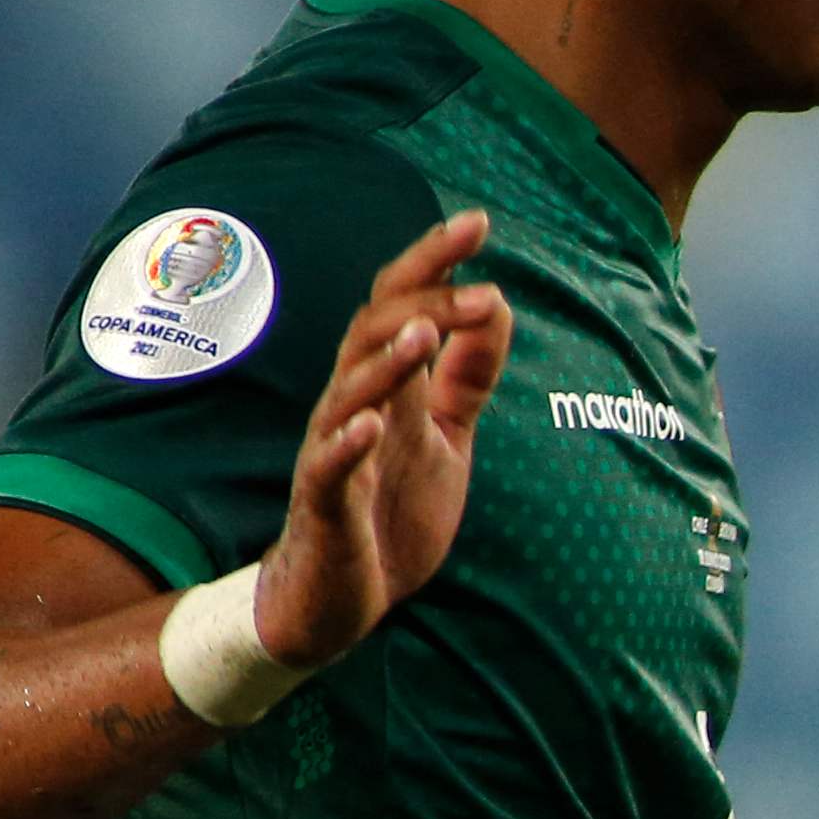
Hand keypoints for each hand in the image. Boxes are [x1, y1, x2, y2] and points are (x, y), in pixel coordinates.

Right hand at [254, 214, 512, 668]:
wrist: (341, 597)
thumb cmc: (388, 509)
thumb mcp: (446, 435)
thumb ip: (467, 375)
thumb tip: (495, 304)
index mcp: (388, 387)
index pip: (404, 305)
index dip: (436, 262)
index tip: (480, 222)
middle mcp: (355, 406)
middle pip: (374, 332)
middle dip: (425, 303)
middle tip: (482, 287)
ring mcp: (333, 452)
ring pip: (348, 390)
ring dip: (386, 361)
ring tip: (425, 332)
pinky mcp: (323, 504)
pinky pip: (327, 466)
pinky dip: (347, 442)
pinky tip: (371, 423)